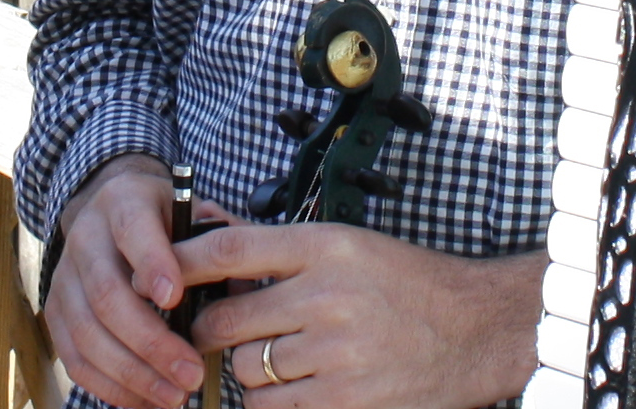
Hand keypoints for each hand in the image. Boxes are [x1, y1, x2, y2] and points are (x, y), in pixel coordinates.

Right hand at [43, 154, 206, 408]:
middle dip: (151, 341)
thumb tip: (242, 280)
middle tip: (192, 373)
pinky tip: (146, 400)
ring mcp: (64, 277)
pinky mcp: (55, 312)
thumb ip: (216, 238)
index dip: (151, 264)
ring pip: (87, 333)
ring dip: (132, 374)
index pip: (132, 229)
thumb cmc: (162, 219)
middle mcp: (85, 237)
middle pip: (107, 294)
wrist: (110, 212)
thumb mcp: (189, 210)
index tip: (175, 298)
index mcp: (123, 202)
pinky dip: (109, 387)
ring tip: (175, 396)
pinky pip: (74, 358)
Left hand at [180, 225, 541, 408]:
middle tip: (218, 333)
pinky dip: (274, 402)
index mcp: (326, 247)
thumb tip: (206, 242)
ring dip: (248, 370)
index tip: (158, 274)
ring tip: (278, 360)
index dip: (183, 263)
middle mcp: (329, 297)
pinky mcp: (347, 401)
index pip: (231, 249)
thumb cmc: (406, 283)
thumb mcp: (347, 245)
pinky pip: (275, 408)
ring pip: (246, 370)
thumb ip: (279, 250)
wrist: (477, 329)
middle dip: (212, 331)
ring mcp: (338, 354)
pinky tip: (297, 386)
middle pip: (226, 321)